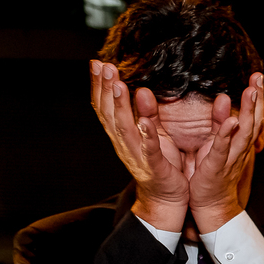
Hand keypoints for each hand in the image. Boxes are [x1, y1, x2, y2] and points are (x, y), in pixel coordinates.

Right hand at [90, 61, 187, 231]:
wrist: (166, 200)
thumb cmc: (160, 164)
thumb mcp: (150, 135)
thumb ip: (145, 113)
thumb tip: (140, 88)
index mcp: (122, 135)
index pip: (105, 107)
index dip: (99, 86)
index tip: (97, 63)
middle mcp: (124, 144)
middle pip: (110, 114)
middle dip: (106, 89)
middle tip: (104, 66)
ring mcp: (138, 156)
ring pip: (124, 129)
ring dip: (121, 106)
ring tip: (119, 85)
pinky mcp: (155, 168)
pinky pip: (149, 151)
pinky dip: (147, 136)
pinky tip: (145, 122)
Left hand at [189, 73, 263, 232]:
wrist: (211, 205)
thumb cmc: (213, 175)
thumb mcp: (221, 146)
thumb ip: (224, 124)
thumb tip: (228, 102)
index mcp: (240, 143)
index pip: (252, 116)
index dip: (257, 98)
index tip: (258, 77)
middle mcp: (240, 149)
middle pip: (253, 121)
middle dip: (257, 99)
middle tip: (259, 78)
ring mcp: (231, 159)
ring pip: (243, 133)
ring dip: (248, 112)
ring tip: (251, 92)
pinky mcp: (216, 168)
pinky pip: (223, 150)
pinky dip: (227, 136)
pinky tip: (231, 122)